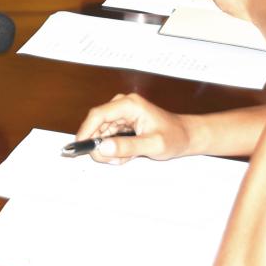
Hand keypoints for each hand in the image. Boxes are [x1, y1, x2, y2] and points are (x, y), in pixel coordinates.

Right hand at [73, 94, 197, 163]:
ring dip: (109, 149)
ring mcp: (121, 114)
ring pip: (101, 133)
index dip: (85, 131)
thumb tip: (101, 147)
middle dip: (100, 145)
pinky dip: (114, 149)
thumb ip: (127, 147)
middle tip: (112, 161)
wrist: (186, 136)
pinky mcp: (121, 122)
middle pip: (97, 125)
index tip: (79, 147)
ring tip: (127, 158)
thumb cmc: (174, 138)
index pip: (98, 115)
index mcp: (129, 105)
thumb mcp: (153, 145)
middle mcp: (122, 105)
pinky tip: (128, 154)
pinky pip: (108, 137)